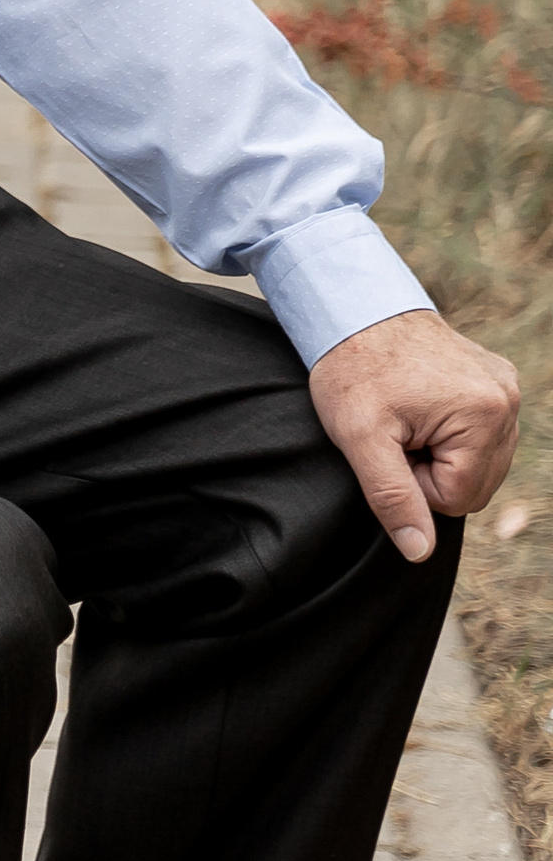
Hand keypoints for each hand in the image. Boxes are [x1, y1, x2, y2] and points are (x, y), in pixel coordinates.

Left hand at [311, 307, 521, 562]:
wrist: (352, 307)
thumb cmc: (351, 368)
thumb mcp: (360, 437)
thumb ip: (392, 497)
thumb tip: (419, 552)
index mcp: (486, 416)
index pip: (457, 500)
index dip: (412, 482)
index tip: (387, 444)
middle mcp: (507, 402)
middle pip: (474, 485)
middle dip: (428, 469)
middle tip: (393, 431)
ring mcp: (506, 388)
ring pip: (479, 463)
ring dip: (439, 452)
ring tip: (405, 416)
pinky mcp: (497, 380)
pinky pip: (481, 435)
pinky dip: (450, 431)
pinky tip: (420, 404)